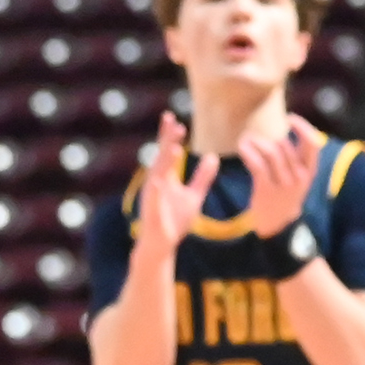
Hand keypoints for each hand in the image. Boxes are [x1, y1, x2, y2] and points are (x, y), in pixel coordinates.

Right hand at [131, 111, 219, 260]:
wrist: (161, 246)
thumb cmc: (174, 220)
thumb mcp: (193, 196)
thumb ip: (203, 177)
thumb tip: (214, 156)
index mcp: (165, 177)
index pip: (167, 152)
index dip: (169, 136)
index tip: (173, 117)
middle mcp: (155, 183)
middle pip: (162, 157)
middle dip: (167, 141)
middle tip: (175, 123)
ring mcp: (152, 198)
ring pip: (157, 175)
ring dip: (164, 161)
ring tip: (175, 147)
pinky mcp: (151, 213)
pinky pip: (153, 201)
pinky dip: (154, 191)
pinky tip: (157, 182)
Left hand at [238, 114, 326, 239]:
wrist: (278, 226)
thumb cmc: (287, 195)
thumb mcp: (300, 177)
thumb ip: (296, 156)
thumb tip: (286, 127)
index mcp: (310, 170)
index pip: (312, 143)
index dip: (302, 126)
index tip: (289, 117)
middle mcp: (299, 176)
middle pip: (284, 145)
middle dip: (268, 134)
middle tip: (254, 132)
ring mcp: (283, 184)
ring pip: (271, 151)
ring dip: (255, 140)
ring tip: (245, 138)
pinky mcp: (266, 189)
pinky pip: (257, 164)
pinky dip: (248, 151)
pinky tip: (242, 147)